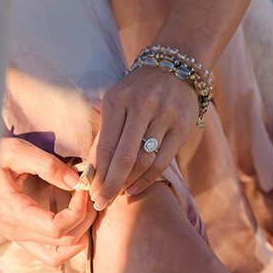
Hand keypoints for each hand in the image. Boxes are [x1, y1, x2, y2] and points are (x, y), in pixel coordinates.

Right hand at [0, 136, 94, 264]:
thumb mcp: (16, 151)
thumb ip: (48, 165)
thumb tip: (78, 183)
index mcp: (11, 212)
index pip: (56, 228)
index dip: (78, 211)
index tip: (83, 188)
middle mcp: (13, 231)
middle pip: (64, 242)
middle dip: (85, 219)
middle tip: (88, 194)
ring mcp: (16, 237)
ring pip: (59, 254)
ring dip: (79, 232)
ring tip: (82, 206)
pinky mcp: (20, 236)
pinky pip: (50, 251)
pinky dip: (67, 237)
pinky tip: (68, 210)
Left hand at [88, 64, 200, 206]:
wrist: (175, 67)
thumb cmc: (138, 91)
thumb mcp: (117, 102)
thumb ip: (105, 133)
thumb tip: (91, 171)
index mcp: (118, 100)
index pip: (105, 145)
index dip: (97, 173)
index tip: (89, 192)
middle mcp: (142, 106)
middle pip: (124, 157)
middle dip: (110, 185)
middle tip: (101, 204)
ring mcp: (165, 116)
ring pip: (144, 161)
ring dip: (128, 183)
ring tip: (117, 194)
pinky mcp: (182, 127)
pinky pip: (162, 161)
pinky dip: (147, 179)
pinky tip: (135, 188)